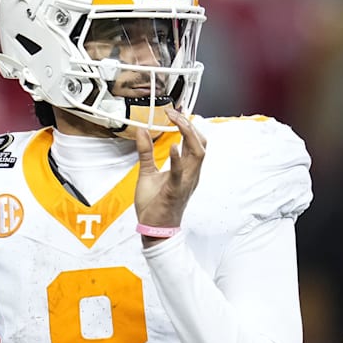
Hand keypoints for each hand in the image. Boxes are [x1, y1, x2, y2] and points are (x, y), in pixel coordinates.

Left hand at [134, 108, 205, 245]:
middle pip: (200, 144)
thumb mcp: (147, 173)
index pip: (195, 142)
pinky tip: (174, 146)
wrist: (154, 230)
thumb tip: (141, 131)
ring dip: (188, 135)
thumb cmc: (154, 205)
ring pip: (197, 154)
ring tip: (176, 122)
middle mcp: (190, 174)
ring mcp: (185, 182)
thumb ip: (146, 152)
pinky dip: (178, 159)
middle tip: (174, 113)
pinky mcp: (175, 191)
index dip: (188, 125)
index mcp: (186, 169)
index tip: (174, 112)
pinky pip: (180, 173)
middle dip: (189, 125)